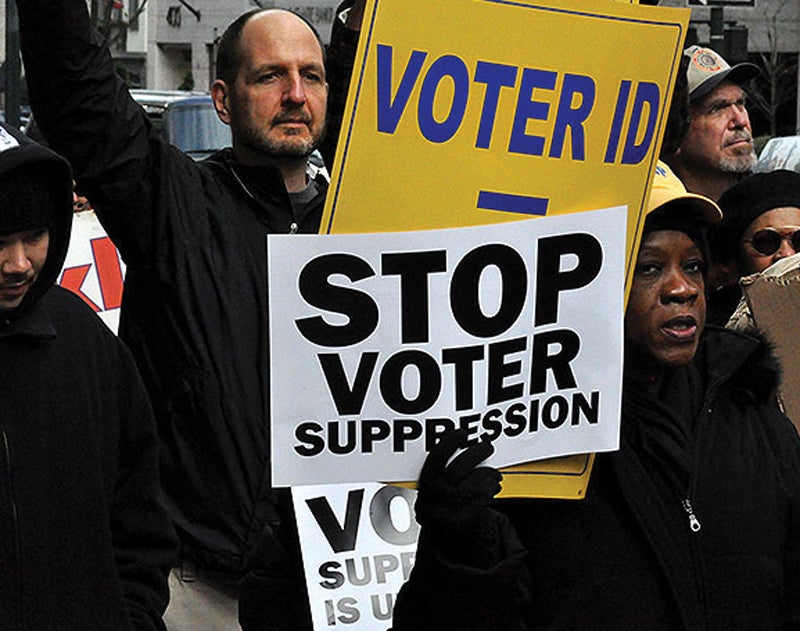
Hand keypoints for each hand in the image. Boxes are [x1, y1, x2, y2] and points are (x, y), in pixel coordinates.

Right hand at [415, 429, 502, 564]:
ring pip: (470, 484)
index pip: (434, 460)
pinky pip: (480, 500)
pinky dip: (490, 489)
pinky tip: (494, 487)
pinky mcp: (460, 525)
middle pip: (456, 470)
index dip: (449, 443)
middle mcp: (430, 501)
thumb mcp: (436, 497)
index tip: (462, 433)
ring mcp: (445, 515)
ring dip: (487, 474)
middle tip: (486, 446)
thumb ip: (444, 477)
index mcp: (422, 489)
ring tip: (495, 474)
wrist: (442, 555)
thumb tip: (468, 452)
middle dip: (475, 454)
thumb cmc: (444, 518)